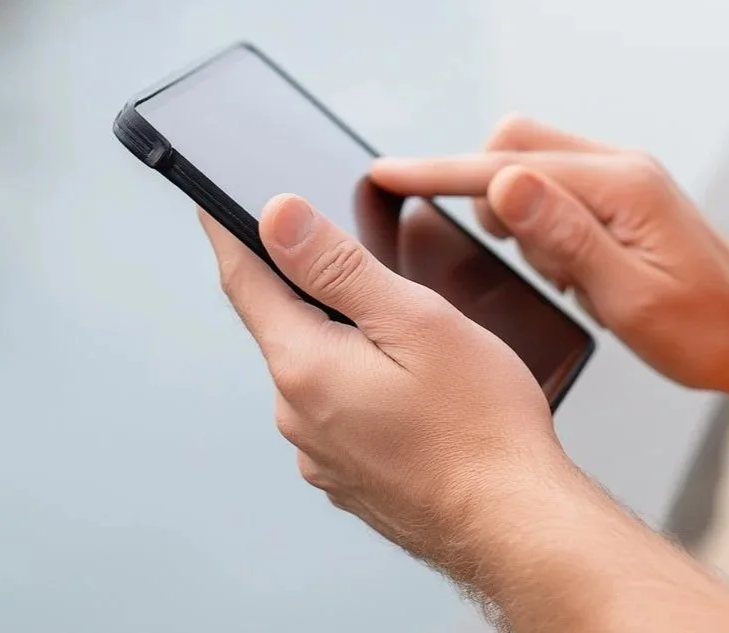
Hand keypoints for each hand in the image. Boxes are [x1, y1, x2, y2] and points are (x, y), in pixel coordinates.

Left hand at [202, 195, 582, 579]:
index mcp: (304, 367)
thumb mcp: (415, 320)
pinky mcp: (349, 477)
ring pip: (317, 369)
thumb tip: (276, 216)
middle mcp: (297, 415)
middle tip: (349, 255)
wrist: (517, 527)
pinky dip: (361, 384)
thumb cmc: (481, 427)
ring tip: (406, 334)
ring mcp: (321, 453)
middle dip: (307, 286)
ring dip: (342, 341)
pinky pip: (340, 410)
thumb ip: (338, 267)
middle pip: (282, 324)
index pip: (245, 281)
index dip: (228, 232)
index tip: (211, 200)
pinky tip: (413, 388)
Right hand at [372, 117, 728, 395]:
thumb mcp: (628, 296)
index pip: (506, 166)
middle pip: (515, 145)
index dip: (439, 173)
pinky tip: (566, 272)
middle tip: (507, 254)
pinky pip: (556, 189)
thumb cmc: (703, 331)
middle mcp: (619, 167)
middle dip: (484, 190)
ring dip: (517, 213)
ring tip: (556, 275)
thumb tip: (505, 183)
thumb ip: (564, 236)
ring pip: (532, 166)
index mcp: (618, 184)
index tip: (384, 176)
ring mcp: (622, 179)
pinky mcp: (623, 200)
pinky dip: (541, 223)